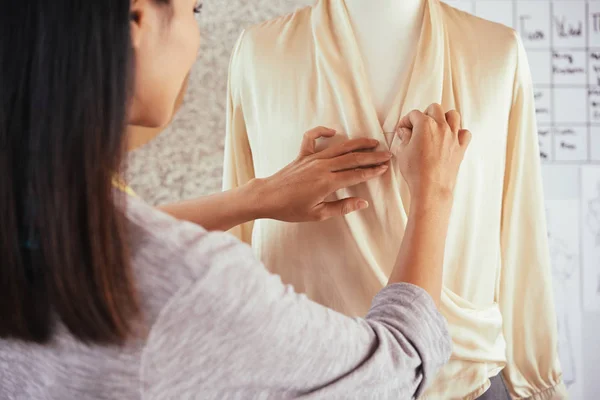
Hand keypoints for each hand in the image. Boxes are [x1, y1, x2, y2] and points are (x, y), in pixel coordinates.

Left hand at [254, 127, 391, 221]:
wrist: (267, 197)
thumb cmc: (290, 209)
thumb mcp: (318, 214)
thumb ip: (342, 207)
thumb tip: (363, 203)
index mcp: (327, 182)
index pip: (356, 174)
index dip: (372, 171)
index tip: (384, 168)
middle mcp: (322, 167)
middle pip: (352, 158)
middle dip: (372, 156)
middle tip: (387, 154)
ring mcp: (312, 158)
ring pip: (339, 147)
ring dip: (357, 143)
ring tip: (373, 141)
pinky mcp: (302, 155)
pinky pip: (312, 138)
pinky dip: (322, 131)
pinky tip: (334, 132)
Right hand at [396, 104, 470, 201]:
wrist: (431, 188)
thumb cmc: (415, 171)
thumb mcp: (403, 152)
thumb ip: (404, 138)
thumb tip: (405, 132)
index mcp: (425, 125)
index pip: (414, 114)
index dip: (406, 120)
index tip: (403, 129)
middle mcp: (441, 126)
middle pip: (435, 109)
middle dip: (425, 114)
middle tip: (419, 126)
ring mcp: (453, 136)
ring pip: (453, 115)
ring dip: (444, 118)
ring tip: (436, 128)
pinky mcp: (461, 148)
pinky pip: (465, 133)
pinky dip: (459, 133)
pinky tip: (450, 139)